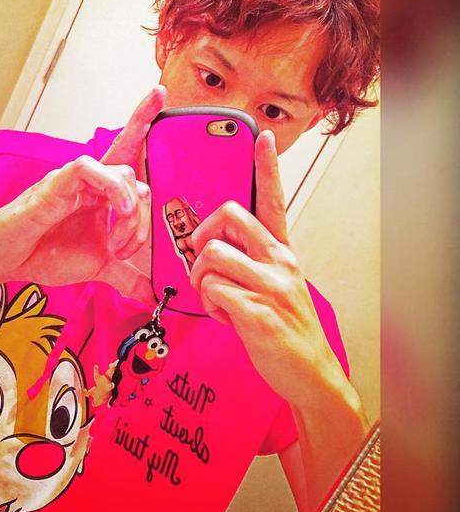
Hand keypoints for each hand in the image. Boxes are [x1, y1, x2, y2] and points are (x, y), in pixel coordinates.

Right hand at [0, 86, 165, 303]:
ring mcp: (74, 179)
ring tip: (116, 242)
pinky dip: (111, 188)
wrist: (7, 261)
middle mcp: (92, 181)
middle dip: (142, 216)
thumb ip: (126, 276)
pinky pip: (90, 168)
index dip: (143, 121)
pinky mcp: (57, 184)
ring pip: (121, 171)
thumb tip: (152, 295)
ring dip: (129, 211)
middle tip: (125, 248)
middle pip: (136, 173)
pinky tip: (114, 211)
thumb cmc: (45, 253)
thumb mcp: (98, 267)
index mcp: (102, 193)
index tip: (161, 94)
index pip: (129, 151)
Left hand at [189, 130, 347, 406]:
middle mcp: (279, 262)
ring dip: (201, 280)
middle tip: (205, 260)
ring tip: (218, 300)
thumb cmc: (286, 327)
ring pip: (211, 256)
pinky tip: (225, 318)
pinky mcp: (258, 312)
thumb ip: (250, 262)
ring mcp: (270, 286)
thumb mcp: (277, 286)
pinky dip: (209, 306)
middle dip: (202, 236)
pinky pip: (212, 291)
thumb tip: (213, 249)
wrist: (310, 373)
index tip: (262, 138)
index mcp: (282, 252)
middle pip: (228, 216)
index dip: (267, 167)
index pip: (274, 200)